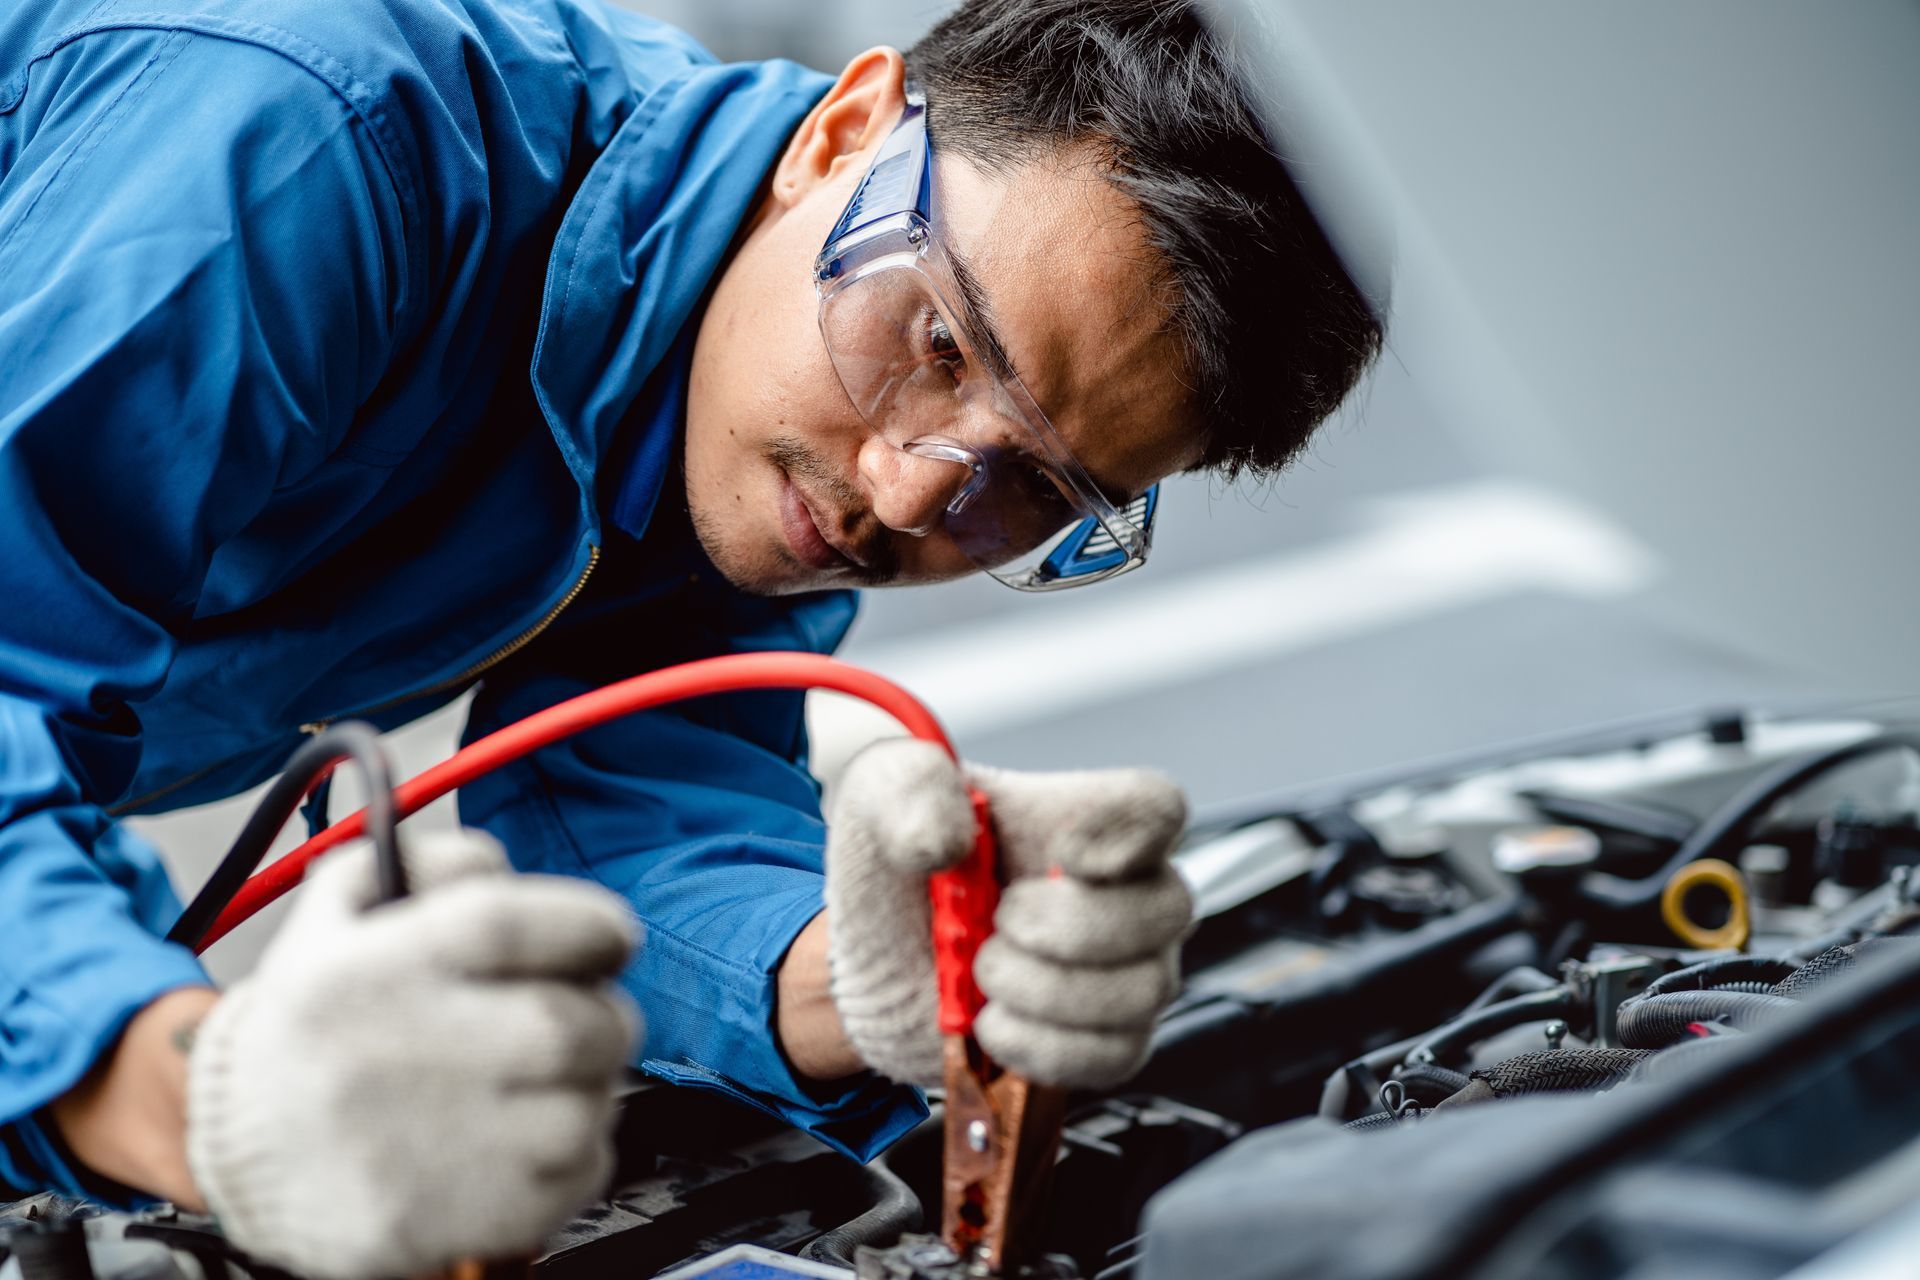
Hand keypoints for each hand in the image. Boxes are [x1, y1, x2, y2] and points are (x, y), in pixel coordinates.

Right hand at [185, 830, 638, 1279]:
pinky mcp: (445, 1221)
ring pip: (584, 1109)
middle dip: (604, 1014)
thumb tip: (510, 872)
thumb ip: (434, 861)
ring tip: (544, 1080)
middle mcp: (398, 1056)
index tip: (605, 937)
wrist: (237, 1149)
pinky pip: (573, 1178)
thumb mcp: (341, 908)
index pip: (514, 925)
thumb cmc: (318, 1020)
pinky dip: (576, 1152)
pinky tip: (526, 1136)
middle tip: (583, 1015)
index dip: (591, 925)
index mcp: (376, 968)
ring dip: (590, 1086)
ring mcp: (422, 1149)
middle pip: (569, 1027)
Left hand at [822, 740, 1190, 1087]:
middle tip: (996, 921)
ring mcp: (1128, 969)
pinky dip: (1042, 1046)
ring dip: (1045, 990)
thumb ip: (908, 790)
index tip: (1065, 854)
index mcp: (1084, 817)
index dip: (1131, 832)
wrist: (874, 964)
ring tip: (981, 973)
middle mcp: (1125, 891)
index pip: (1157, 806)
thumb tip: (945, 840)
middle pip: (1170, 906)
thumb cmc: (897, 866)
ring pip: (1145, 990)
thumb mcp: (882, 799)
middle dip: (1071, 926)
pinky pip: (1115, 1055)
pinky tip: (990, 1024)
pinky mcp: (1107, 1041)